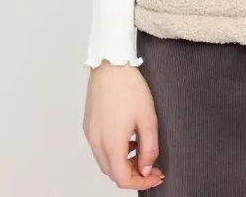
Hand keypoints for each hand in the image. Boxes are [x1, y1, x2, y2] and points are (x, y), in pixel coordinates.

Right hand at [83, 61, 164, 188]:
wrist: (111, 63)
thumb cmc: (129, 87)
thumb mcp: (148, 118)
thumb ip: (149, 148)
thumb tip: (147, 169)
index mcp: (111, 143)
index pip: (123, 178)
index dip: (142, 182)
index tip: (156, 175)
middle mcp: (96, 142)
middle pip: (112, 173)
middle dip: (132, 174)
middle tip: (150, 165)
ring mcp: (90, 134)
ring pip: (105, 162)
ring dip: (122, 163)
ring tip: (139, 150)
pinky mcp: (88, 125)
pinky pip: (99, 148)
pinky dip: (113, 151)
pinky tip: (127, 138)